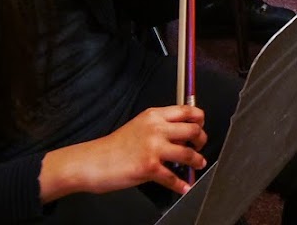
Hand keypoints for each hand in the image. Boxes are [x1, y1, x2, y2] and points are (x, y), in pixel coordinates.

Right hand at [55, 106, 208, 196]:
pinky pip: (172, 177)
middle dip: (201, 140)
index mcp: (154, 115)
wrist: (94, 161)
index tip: (201, 126)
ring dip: (197, 161)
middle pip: (193, 130)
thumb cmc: (114, 146)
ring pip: (188, 153)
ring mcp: (153, 147)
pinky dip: (181, 184)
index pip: (187, 110)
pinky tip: (185, 186)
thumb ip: (159, 125)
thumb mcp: (139, 125)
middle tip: (200, 146)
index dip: (200, 119)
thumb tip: (180, 133)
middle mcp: (156, 128)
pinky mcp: (149, 166)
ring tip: (198, 164)